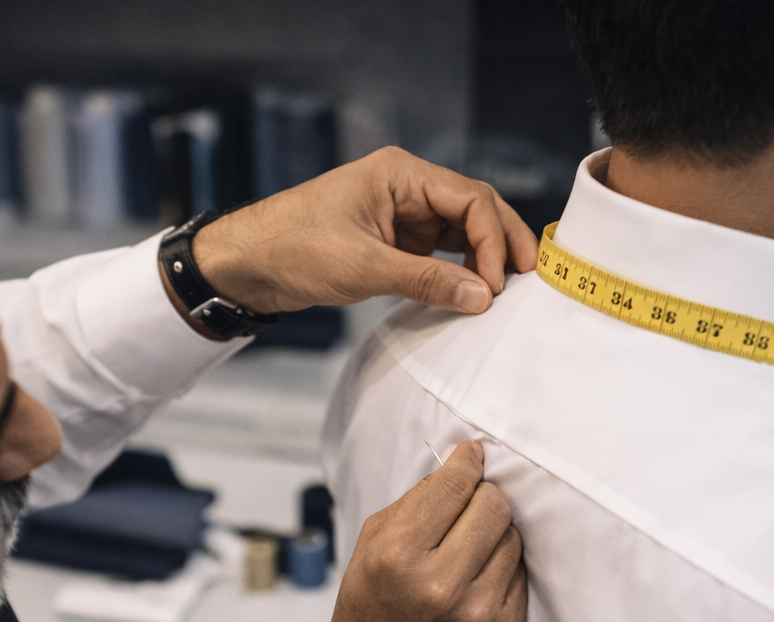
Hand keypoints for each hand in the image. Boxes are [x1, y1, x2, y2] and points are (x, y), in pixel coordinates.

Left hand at [190, 147, 537, 316]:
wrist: (247, 264)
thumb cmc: (293, 250)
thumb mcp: (363, 267)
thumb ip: (427, 281)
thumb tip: (482, 296)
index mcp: (401, 173)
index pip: (470, 198)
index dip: (493, 240)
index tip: (499, 283)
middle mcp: (407, 186)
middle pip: (474, 209)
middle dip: (500, 244)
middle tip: (526, 283)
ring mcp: (402, 213)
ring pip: (461, 231)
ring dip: (483, 259)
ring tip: (503, 293)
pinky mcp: (393, 240)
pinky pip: (439, 251)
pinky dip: (458, 270)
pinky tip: (472, 292)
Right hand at [298, 442, 526, 621]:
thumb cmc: (369, 613)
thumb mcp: (369, 548)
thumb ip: (414, 503)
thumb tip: (460, 466)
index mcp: (399, 557)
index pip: (455, 485)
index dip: (466, 463)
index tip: (470, 456)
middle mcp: (440, 585)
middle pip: (495, 506)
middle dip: (483, 495)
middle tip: (469, 503)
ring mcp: (477, 612)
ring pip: (513, 537)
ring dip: (494, 532)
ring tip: (468, 547)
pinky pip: (520, 574)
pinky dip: (501, 567)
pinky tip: (476, 577)